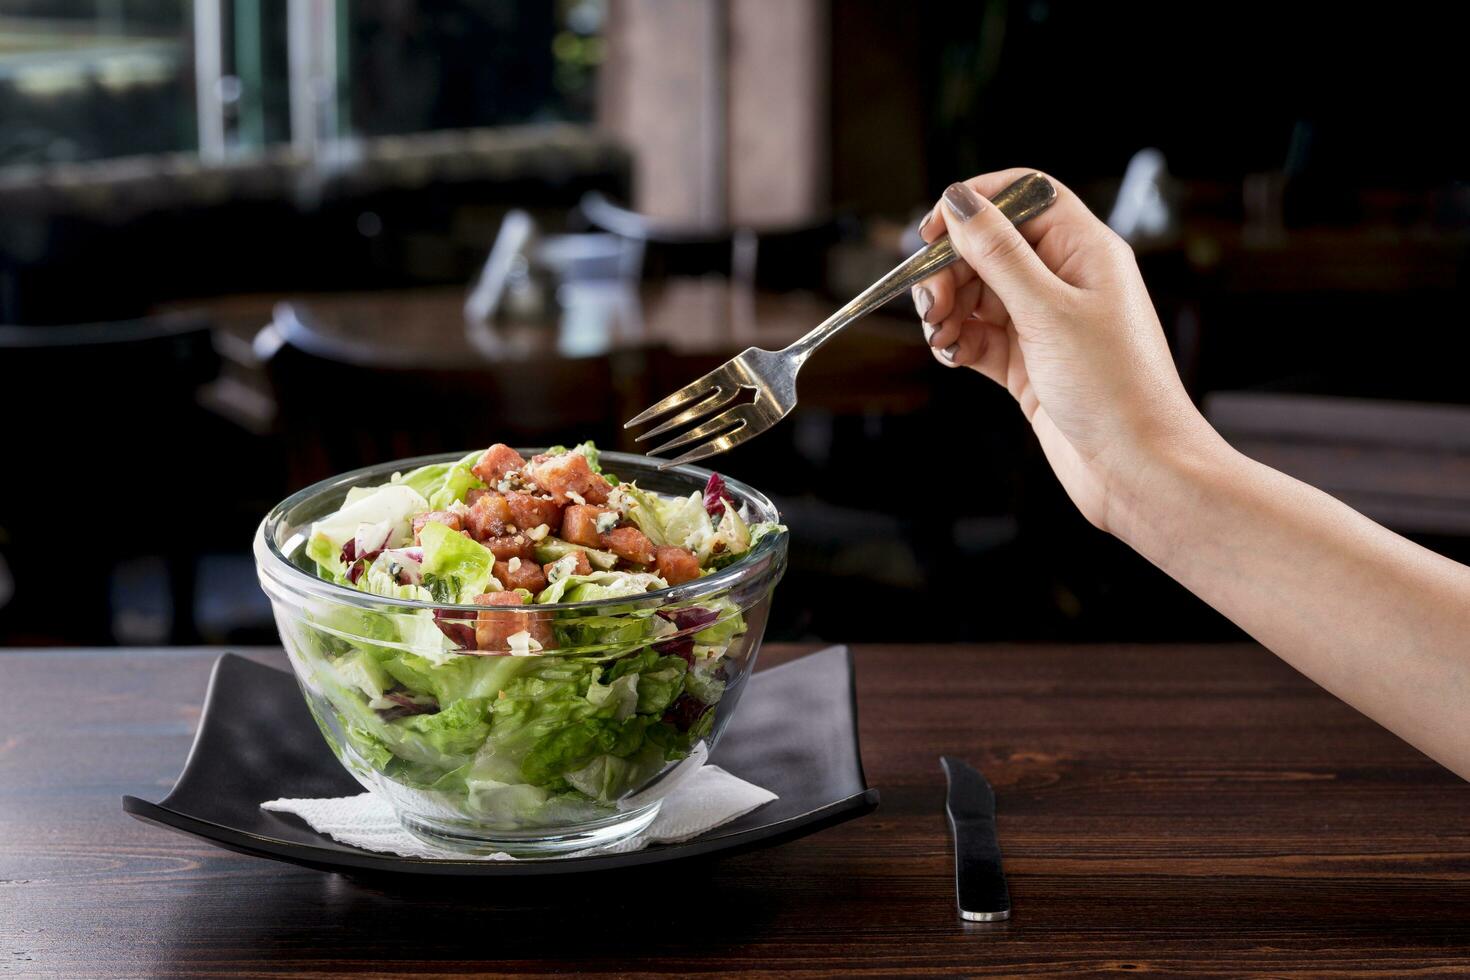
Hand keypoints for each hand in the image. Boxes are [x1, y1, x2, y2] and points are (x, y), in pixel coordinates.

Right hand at [913, 168, 1215, 531]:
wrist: (1136, 468)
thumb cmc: (1114, 389)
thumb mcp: (1047, 312)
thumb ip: (998, 254)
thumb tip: (959, 201)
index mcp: (1084, 250)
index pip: (1024, 196)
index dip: (976, 205)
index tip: (933, 232)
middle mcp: (1065, 280)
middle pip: (989, 247)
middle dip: (950, 269)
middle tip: (931, 303)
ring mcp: (1045, 322)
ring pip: (976, 293)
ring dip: (947, 309)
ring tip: (940, 335)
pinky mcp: (1028, 362)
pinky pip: (978, 335)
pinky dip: (957, 341)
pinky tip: (951, 355)